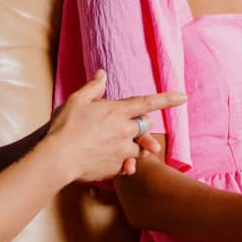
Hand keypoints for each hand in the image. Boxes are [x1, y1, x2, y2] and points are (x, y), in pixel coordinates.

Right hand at [47, 70, 185, 181]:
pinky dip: (124, 163)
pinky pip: (128, 165)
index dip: (167, 99)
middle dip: (141, 126)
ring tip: (113, 145)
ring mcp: (122, 150)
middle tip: (125, 126)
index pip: (147, 102)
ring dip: (132, 145)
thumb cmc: (64, 128)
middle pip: (146, 126)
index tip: (183, 97)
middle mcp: (124, 130)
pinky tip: (113, 161)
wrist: (58, 158)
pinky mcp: (117, 167)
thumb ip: (93, 87)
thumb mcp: (76, 101)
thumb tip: (102, 74)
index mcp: (117, 111)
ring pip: (139, 148)